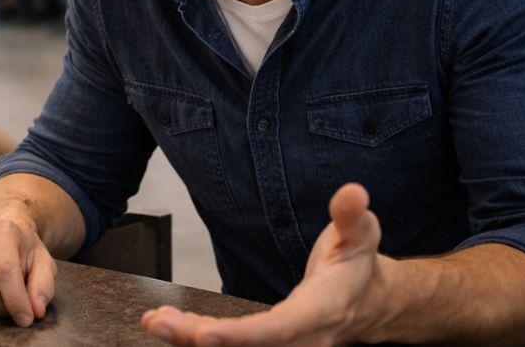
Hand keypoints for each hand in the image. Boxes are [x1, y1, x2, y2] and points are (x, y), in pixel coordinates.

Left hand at [142, 183, 388, 345]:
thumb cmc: (356, 268)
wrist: (368, 303)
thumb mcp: (361, 235)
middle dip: (199, 338)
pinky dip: (198, 338)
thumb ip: (352, 216)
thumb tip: (353, 192)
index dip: (243, 336)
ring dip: (191, 338)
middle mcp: (303, 338)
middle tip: (158, 323)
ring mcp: (286, 346)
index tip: (206, 335)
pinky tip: (172, 324)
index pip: (280, 329)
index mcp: (322, 309)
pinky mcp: (269, 345)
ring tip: (156, 321)